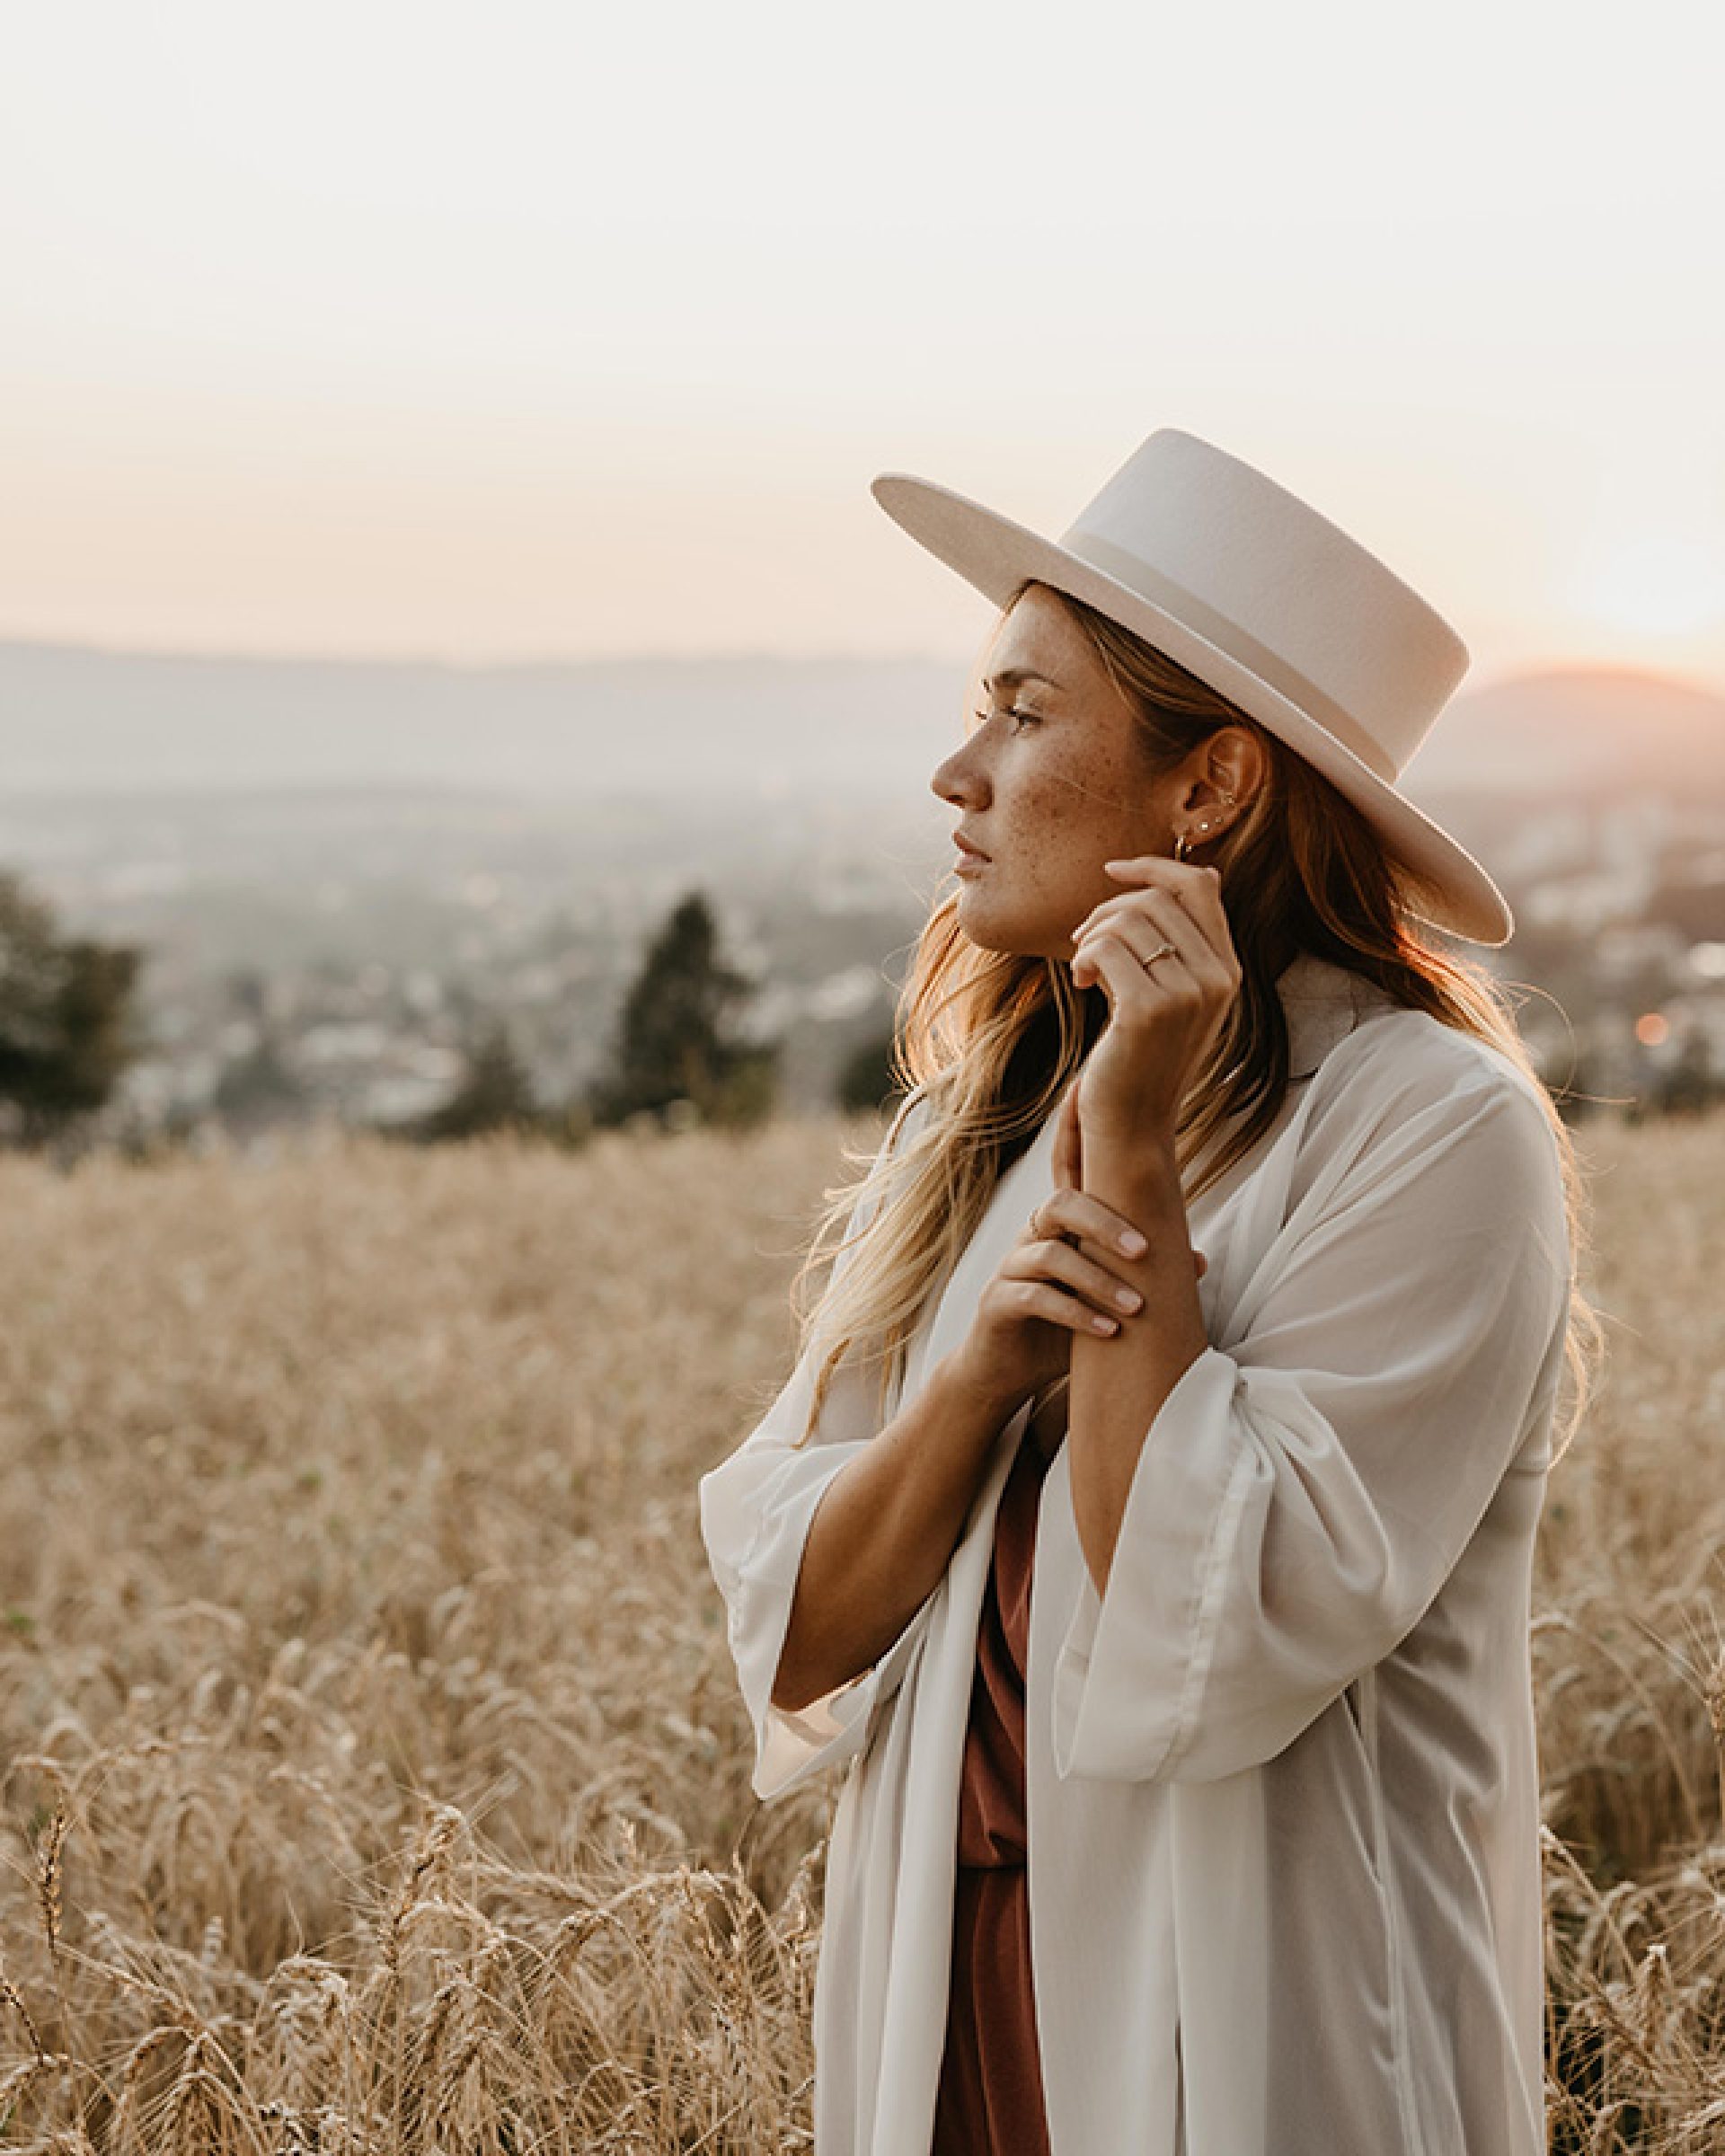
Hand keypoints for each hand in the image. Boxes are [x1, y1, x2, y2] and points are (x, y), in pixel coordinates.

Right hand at [943, 1083, 1206, 1418]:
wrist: (1006, 1370)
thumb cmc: (1063, 1325)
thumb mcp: (1107, 1296)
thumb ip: (1143, 1274)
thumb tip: (1198, 1260)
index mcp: (1060, 1225)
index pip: (1067, 1168)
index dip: (1073, 1127)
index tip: (1087, 1088)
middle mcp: (1033, 1236)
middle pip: (1062, 1205)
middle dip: (1105, 1223)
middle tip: (1144, 1250)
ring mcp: (1012, 1267)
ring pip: (1050, 1256)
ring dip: (1097, 1281)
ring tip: (1134, 1309)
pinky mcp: (999, 1302)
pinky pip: (1035, 1298)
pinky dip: (1074, 1313)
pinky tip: (1107, 1331)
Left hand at [1068, 857, 1241, 1143]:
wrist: (1133, 1121)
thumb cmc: (1141, 1052)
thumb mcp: (1174, 991)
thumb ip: (1183, 940)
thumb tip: (1206, 871)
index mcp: (1227, 969)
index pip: (1200, 886)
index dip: (1153, 866)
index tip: (1112, 870)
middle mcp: (1217, 979)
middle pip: (1154, 899)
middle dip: (1106, 910)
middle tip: (1083, 943)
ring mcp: (1187, 995)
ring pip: (1126, 920)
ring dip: (1091, 937)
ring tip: (1083, 969)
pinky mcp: (1149, 1010)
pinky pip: (1106, 948)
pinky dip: (1083, 957)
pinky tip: (1081, 983)